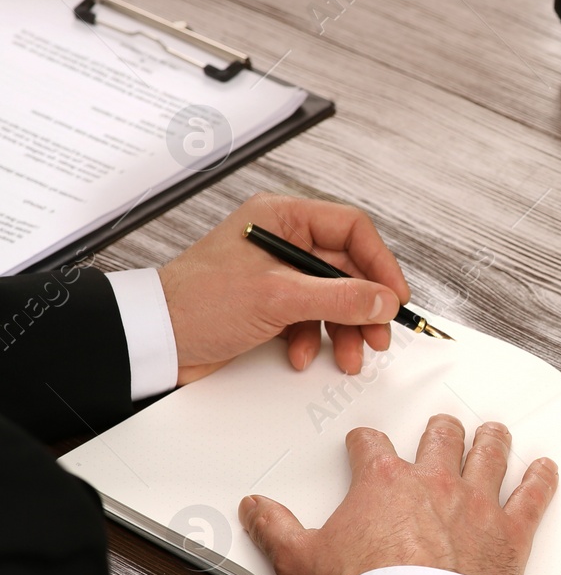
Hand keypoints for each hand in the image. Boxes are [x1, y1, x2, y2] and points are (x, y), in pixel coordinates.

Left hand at [157, 193, 409, 383]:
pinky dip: (314, 338)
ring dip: (344, 329)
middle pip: (347, 268)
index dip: (379, 263)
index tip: (394, 296)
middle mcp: (282, 241)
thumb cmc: (196, 302)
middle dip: (364, 306)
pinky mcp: (270, 304)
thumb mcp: (278, 297)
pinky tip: (301, 354)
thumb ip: (339, 296)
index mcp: (282, 218)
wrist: (153, 339)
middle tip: (378, 335)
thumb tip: (384, 299)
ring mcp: (277, 274)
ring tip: (348, 356)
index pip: (352, 229)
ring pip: (332, 297)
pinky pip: (311, 318)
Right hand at [240, 415, 557, 574]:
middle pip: (441, 437)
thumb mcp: (300, 561)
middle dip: (440, 429)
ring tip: (494, 431)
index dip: (366, 441)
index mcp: (384, 483)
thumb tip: (255, 508)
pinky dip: (541, 479)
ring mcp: (476, 504)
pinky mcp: (510, 531)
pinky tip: (545, 468)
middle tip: (441, 427)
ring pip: (490, 453)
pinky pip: (533, 495)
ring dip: (492, 439)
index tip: (364, 442)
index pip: (371, 446)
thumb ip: (275, 529)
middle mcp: (435, 483)